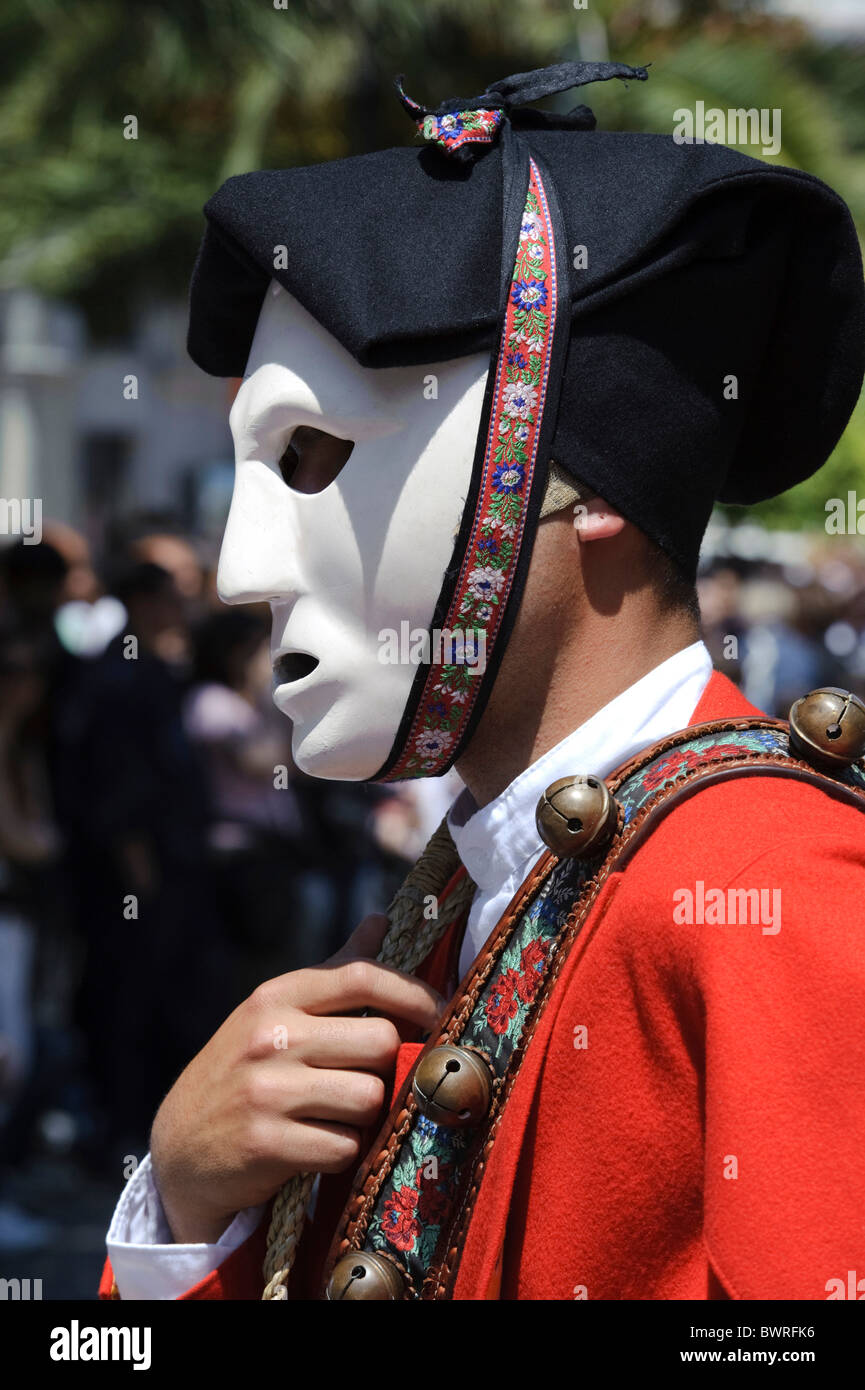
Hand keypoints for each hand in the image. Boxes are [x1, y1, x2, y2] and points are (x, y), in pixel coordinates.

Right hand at [149, 914, 442, 1243]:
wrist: (180, 1147)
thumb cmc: (244, 1071)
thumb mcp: (277, 1012)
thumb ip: (334, 973)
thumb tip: (381, 920)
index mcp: (277, 996)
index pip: (361, 977)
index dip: (413, 993)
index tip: (439, 1012)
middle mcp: (271, 1036)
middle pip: (380, 1041)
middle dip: (386, 1065)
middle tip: (367, 1078)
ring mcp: (267, 1090)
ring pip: (369, 1098)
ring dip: (365, 1115)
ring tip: (335, 1114)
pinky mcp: (268, 1143)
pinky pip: (345, 1147)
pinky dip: (342, 1152)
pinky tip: (315, 1145)